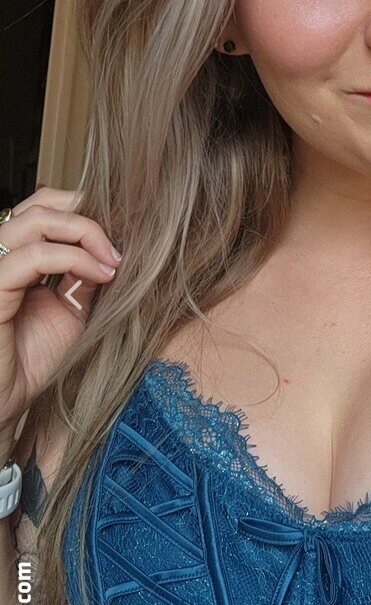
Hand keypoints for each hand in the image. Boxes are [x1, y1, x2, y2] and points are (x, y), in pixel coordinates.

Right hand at [0, 187, 121, 434]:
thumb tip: (115, 249)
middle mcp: (2, 255)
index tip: (126, 235)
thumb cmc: (31, 364)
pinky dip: (74, 257)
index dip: (88, 213)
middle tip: (122, 243)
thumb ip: (85, 277)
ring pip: (36, 217)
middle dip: (89, 214)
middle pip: (41, 202)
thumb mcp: (72, 312)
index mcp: (18, 257)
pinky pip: (33, 255)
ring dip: (86, 232)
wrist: (6, 402)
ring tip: (114, 260)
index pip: (48, 210)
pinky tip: (102, 274)